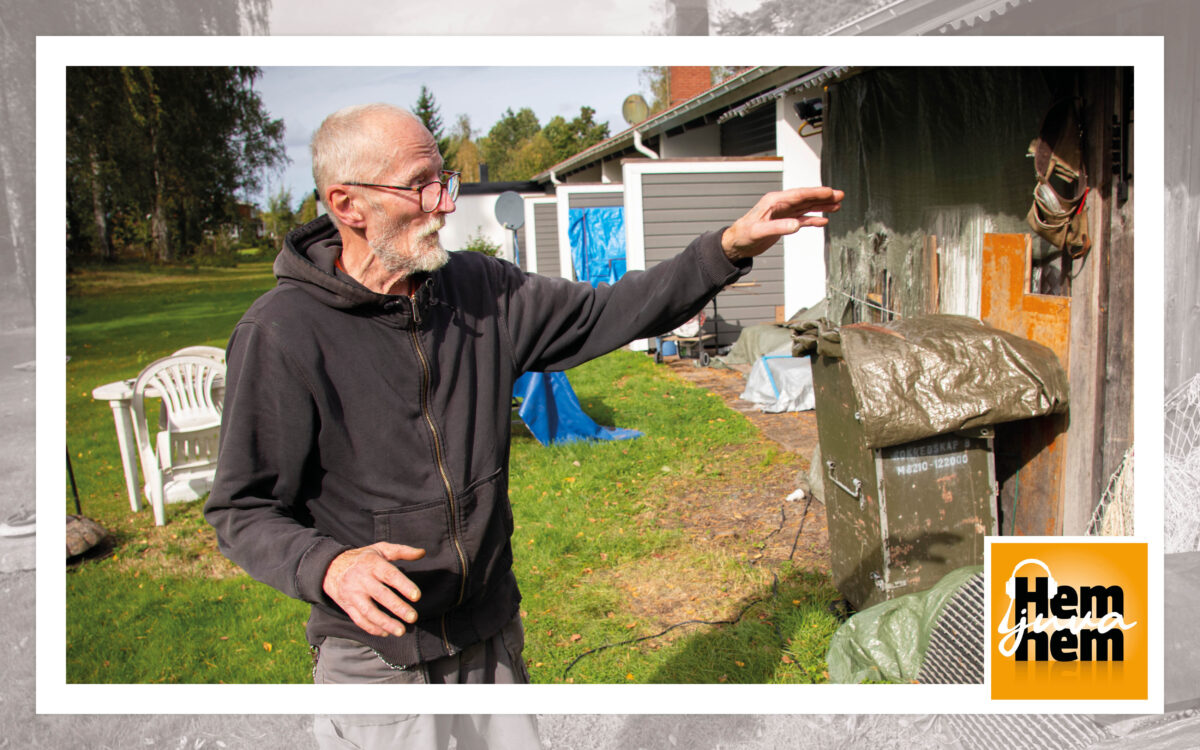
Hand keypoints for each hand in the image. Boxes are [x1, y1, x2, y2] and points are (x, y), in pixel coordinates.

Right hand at [322, 542, 425, 637]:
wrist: (331, 567)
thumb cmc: (362, 558)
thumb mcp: (380, 549)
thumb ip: (402, 551)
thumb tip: (422, 552)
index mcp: (372, 564)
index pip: (390, 575)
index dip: (404, 585)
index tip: (417, 596)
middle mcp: (362, 580)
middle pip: (381, 595)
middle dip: (398, 607)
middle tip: (413, 617)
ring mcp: (353, 594)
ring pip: (369, 611)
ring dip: (386, 623)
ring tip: (401, 631)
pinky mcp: (348, 606)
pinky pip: (360, 620)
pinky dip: (372, 628)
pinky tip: (386, 633)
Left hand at [721, 187, 843, 261]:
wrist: (736, 243)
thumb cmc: (743, 235)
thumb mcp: (759, 232)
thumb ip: (778, 227)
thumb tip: (796, 225)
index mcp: (774, 201)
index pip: (799, 195)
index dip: (815, 193)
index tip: (830, 192)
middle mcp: (780, 205)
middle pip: (806, 198)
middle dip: (823, 196)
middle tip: (840, 195)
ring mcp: (783, 213)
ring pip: (806, 207)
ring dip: (821, 206)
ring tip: (837, 204)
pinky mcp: (784, 223)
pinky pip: (802, 219)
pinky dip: (813, 219)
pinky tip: (823, 220)